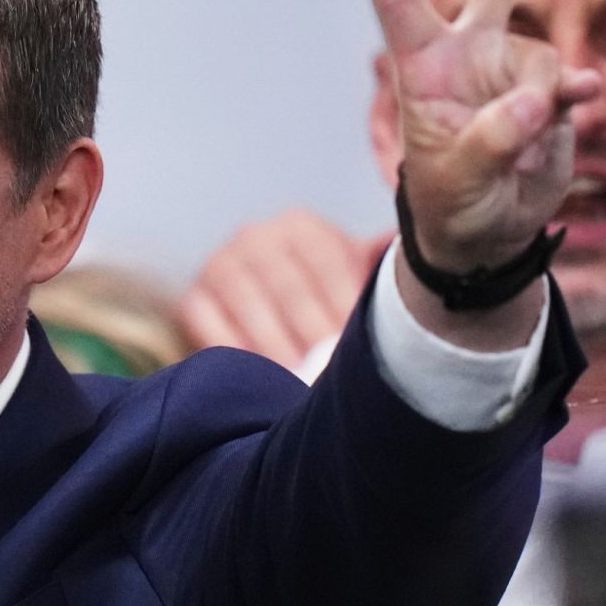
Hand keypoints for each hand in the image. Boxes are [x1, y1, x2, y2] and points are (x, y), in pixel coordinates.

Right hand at [179, 209, 385, 367]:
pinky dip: (236, 351)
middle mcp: (255, 236)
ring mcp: (218, 265)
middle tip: (332, 370)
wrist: (257, 302)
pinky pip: (211, 325)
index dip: (344, 304)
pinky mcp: (191, 298)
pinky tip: (261, 375)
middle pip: (288, 286)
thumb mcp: (349, 273)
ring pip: (248, 305)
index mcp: (300, 226)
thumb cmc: (321, 296)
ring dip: (277, 346)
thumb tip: (413, 263)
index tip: (360, 343)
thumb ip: (379, 269)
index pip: (326, 260)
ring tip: (300, 379)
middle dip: (313, 332)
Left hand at [362, 0, 600, 272]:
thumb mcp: (458, 180)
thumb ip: (494, 141)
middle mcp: (469, 55)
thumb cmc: (450, 203)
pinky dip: (572, 106)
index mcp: (423, 68)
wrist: (484, 233)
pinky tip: (565, 118)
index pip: (397, 1)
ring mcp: (514, 69)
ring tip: (514, 148)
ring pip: (545, 59)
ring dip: (541, 102)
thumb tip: (539, 101)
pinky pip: (573, 86)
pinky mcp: (552, 92)